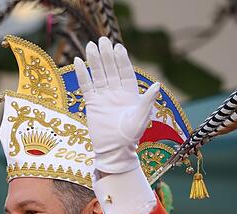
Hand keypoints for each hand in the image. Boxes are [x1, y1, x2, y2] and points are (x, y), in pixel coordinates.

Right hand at [74, 37, 160, 174]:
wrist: (114, 150)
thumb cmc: (130, 136)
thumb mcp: (141, 118)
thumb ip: (147, 101)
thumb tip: (158, 85)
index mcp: (130, 93)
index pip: (125, 72)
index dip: (121, 59)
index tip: (118, 47)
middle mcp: (116, 92)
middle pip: (110, 69)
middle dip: (106, 55)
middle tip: (102, 40)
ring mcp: (103, 97)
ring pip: (98, 75)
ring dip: (94, 61)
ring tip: (90, 46)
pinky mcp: (92, 104)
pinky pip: (86, 86)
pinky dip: (83, 74)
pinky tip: (78, 62)